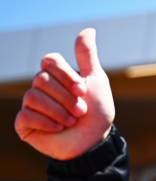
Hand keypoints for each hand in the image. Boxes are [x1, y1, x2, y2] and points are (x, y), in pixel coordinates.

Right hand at [14, 28, 114, 159]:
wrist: (94, 143)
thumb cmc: (97, 113)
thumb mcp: (96, 82)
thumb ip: (87, 56)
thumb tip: (88, 30)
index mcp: (56, 76)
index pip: (50, 60)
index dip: (67, 75)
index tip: (83, 90)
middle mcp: (41, 88)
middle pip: (42, 78)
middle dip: (66, 97)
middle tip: (81, 111)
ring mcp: (32, 105)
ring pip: (33, 96)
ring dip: (59, 111)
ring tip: (72, 121)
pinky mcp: (25, 124)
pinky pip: (26, 115)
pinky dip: (47, 122)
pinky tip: (59, 129)